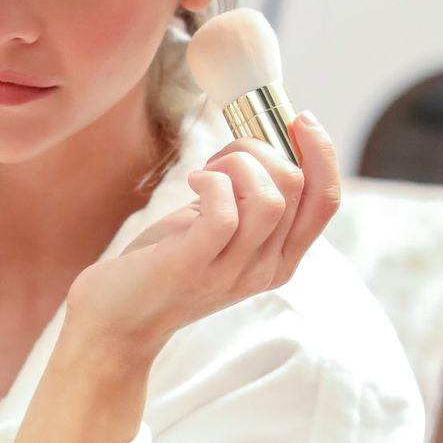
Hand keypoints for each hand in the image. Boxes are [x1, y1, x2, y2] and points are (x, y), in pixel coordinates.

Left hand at [65, 114, 339, 358]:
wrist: (117, 322)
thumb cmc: (163, 265)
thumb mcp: (221, 235)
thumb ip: (250, 204)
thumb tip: (266, 144)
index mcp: (280, 260)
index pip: (326, 201)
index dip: (321, 153)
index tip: (297, 120)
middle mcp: (264, 270)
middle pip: (298, 187)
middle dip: (261, 149)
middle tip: (222, 158)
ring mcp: (230, 272)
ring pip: (270, 198)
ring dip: (237, 163)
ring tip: (206, 171)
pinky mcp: (191, 266)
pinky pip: (225, 212)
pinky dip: (212, 181)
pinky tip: (193, 182)